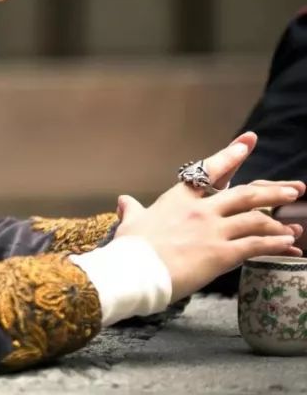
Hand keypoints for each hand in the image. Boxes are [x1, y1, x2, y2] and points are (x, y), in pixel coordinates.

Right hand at [113, 132, 305, 301]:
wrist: (133, 270)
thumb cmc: (130, 248)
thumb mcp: (131, 224)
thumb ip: (132, 210)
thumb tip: (124, 201)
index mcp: (178, 199)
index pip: (209, 171)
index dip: (230, 155)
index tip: (248, 142)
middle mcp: (200, 210)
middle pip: (245, 194)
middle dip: (273, 191)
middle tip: (294, 189)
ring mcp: (212, 230)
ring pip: (256, 219)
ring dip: (279, 223)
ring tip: (295, 227)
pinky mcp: (221, 253)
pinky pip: (256, 245)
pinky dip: (276, 245)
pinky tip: (289, 246)